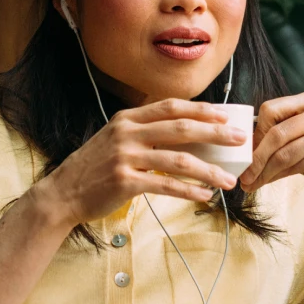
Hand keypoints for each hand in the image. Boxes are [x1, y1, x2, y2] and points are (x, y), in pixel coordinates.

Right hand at [39, 98, 245, 226]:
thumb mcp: (116, 139)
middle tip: (239, 140)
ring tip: (228, 181)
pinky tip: (204, 196)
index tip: (226, 115)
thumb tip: (190, 135)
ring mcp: (125, 157)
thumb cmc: (95, 167)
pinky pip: (165, 186)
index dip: (201, 109)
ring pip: (178, 160)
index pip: (171, 107)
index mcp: (128, 118)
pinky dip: (189, 191)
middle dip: (215, 133)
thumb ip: (146, 133)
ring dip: (208, 170)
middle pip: (181, 128)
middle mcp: (127, 133)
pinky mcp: (125, 182)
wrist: (63, 193)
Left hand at [238, 91, 303, 202]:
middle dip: (256, 156)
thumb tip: (241, 146)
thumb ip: (274, 132)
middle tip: (243, 173)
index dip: (255, 132)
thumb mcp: (296, 135)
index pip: (271, 110)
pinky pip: (294, 167)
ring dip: (263, 171)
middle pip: (276, 133)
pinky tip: (266, 182)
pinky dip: (275, 176)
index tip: (245, 151)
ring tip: (250, 182)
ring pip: (283, 153)